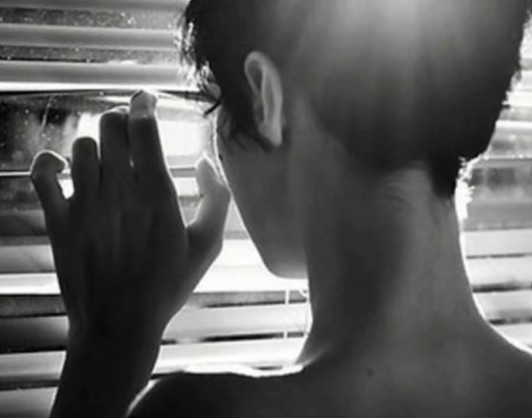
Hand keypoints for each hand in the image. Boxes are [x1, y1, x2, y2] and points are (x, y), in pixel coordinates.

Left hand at [31, 91, 230, 345]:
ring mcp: (85, 205)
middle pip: (111, 128)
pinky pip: (42, 174)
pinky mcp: (58, 220)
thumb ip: (217, 198)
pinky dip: (49, 162)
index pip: (144, 128)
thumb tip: (206, 160)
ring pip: (82, 147)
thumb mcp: (208, 245)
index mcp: (158, 195)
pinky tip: (61, 166)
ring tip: (105, 158)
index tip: (145, 100)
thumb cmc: (167, 286)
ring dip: (95, 144)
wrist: (119, 324)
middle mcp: (119, 192)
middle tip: (129, 129)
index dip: (143, 104)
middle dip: (121, 119)